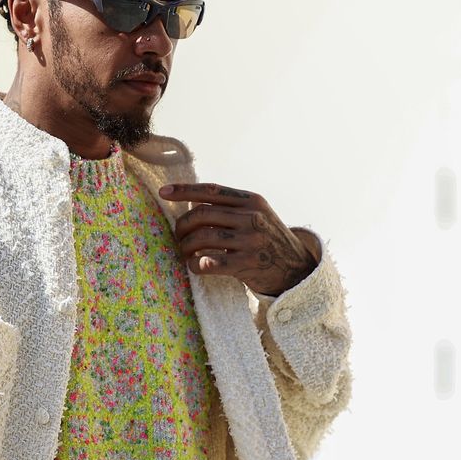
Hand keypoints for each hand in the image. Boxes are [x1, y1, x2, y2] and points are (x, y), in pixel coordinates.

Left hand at [159, 183, 317, 295]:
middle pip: (202, 214)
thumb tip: (191, 201)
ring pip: (203, 237)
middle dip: (182, 225)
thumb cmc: (268, 240)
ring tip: (185, 252)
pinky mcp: (247, 264)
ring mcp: (250, 240)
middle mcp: (252, 217)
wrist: (297, 269)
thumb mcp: (258, 215)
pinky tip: (194, 265)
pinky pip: (209, 262)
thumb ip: (231, 206)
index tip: (163, 192)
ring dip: (186, 246)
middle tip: (178, 236)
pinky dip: (195, 263)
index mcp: (252, 200)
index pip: (211, 190)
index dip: (184, 190)